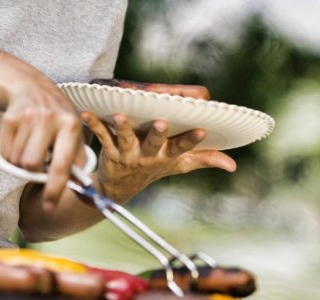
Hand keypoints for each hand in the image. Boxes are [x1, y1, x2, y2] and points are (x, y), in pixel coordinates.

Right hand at [0, 75, 84, 210]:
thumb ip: (77, 161)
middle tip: (38, 160)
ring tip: (31, 145)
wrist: (32, 88)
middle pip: (31, 165)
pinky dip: (11, 153)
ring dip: (22, 161)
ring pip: (17, 160)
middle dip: (33, 170)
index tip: (49, 207)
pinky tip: (20, 140)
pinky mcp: (9, 118)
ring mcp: (27, 117)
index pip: (61, 165)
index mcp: (70, 126)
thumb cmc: (58, 118)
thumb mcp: (74, 133)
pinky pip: (6, 152)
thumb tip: (81, 189)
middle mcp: (49, 119)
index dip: (54, 189)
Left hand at [81, 113, 235, 202]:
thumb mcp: (178, 165)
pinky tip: (86, 113)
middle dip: (159, 133)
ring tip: (120, 116)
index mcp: (166, 156)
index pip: (182, 148)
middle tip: (163, 123)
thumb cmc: (153, 168)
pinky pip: (100, 136)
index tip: (202, 130)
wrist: (118, 187)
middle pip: (154, 143)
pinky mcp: (108, 150)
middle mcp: (147, 155)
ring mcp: (127, 154)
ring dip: (123, 127)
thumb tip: (232, 165)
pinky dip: (93, 124)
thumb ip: (203, 160)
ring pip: (126, 139)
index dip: (192, 140)